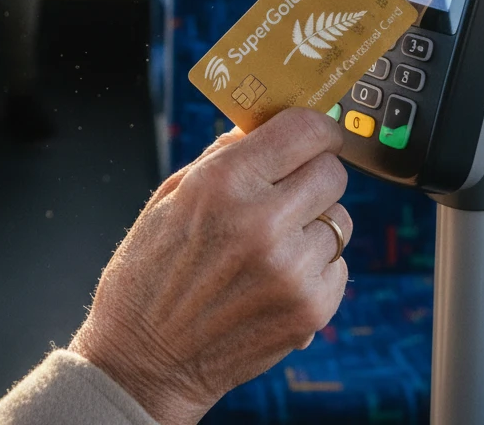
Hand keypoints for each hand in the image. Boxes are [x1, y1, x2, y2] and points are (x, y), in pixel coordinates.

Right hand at [69, 108, 351, 424]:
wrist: (144, 357)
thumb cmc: (151, 270)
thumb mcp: (172, 194)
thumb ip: (224, 155)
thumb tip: (266, 126)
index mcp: (223, 183)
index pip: (305, 130)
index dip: (316, 127)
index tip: (316, 133)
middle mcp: (262, 222)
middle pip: (332, 172)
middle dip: (313, 173)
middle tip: (290, 186)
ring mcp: (291, 270)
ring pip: (339, 219)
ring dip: (313, 223)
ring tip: (272, 241)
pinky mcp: (310, 310)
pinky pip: (337, 265)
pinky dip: (314, 265)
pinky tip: (275, 275)